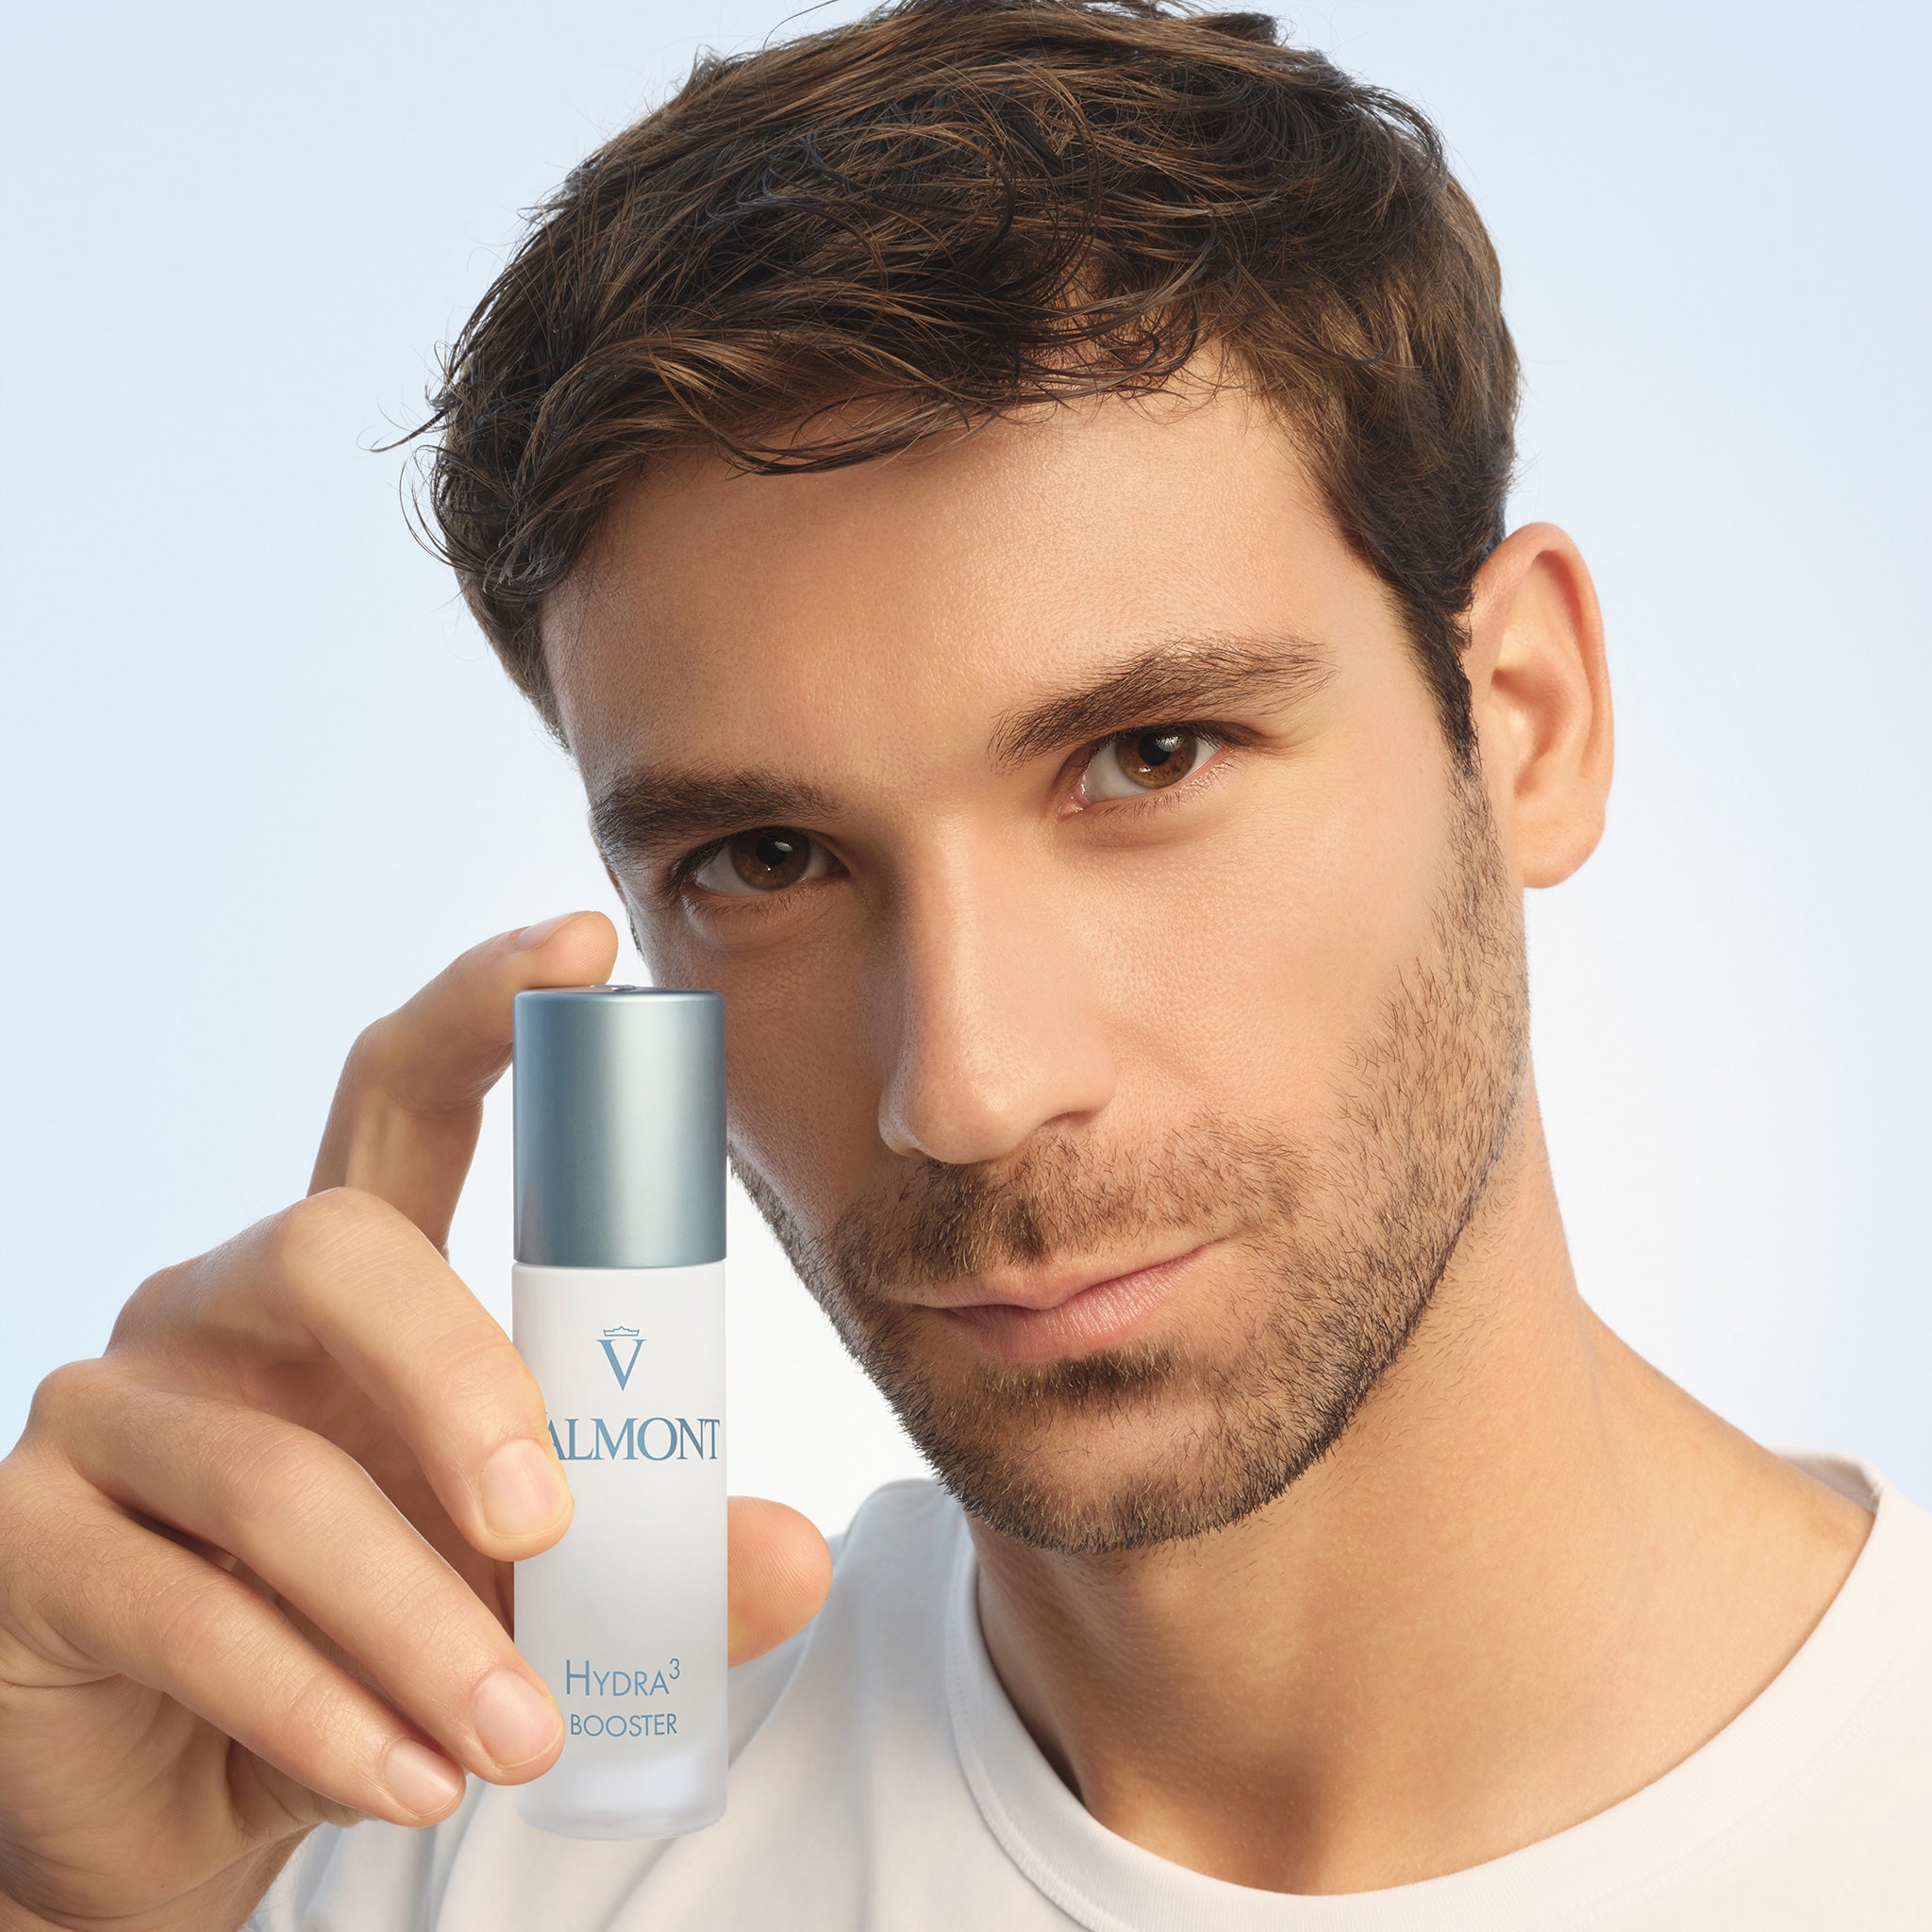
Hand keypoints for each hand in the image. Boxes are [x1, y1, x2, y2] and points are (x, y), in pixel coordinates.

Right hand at [0, 913, 831, 1931]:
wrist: (177, 1790)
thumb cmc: (369, 1637)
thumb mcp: (523, 1590)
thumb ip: (651, 1562)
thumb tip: (791, 1558)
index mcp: (347, 1282)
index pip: (401, 1095)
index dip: (484, 1005)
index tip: (589, 944)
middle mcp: (218, 1308)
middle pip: (339, 1250)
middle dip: (461, 1377)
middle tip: (549, 1525)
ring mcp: (107, 1411)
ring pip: (281, 1474)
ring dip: (418, 1620)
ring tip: (517, 1733)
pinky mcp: (31, 1542)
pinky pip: (194, 1611)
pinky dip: (323, 1709)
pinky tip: (408, 1778)